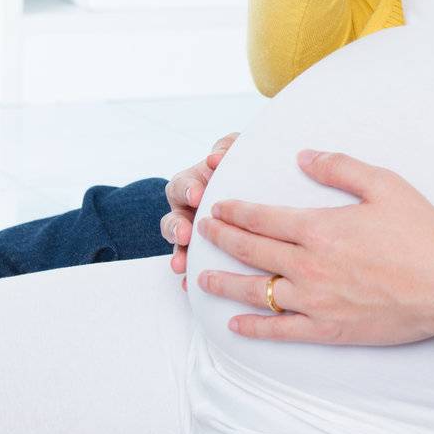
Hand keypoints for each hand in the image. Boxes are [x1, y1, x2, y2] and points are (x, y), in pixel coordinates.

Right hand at [161, 131, 239, 284]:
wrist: (261, 189)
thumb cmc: (244, 167)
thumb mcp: (237, 152)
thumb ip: (226, 148)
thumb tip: (216, 157)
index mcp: (194, 184)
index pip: (182, 185)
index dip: (188, 190)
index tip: (198, 196)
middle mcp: (188, 211)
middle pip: (173, 219)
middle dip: (176, 227)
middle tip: (185, 233)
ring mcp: (193, 234)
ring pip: (179, 246)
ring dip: (178, 254)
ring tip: (180, 264)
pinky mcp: (203, 254)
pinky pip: (191, 266)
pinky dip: (188, 275)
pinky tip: (189, 284)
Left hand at [192, 149, 433, 343]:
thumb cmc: (421, 233)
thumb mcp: (384, 184)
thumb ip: (340, 167)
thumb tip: (303, 157)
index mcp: (319, 228)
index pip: (262, 218)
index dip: (236, 211)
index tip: (218, 207)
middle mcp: (308, 266)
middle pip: (251, 251)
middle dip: (221, 239)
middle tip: (201, 232)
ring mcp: (314, 301)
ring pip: (256, 292)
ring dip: (225, 283)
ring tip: (201, 277)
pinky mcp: (327, 329)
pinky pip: (279, 330)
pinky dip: (252, 327)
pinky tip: (235, 323)